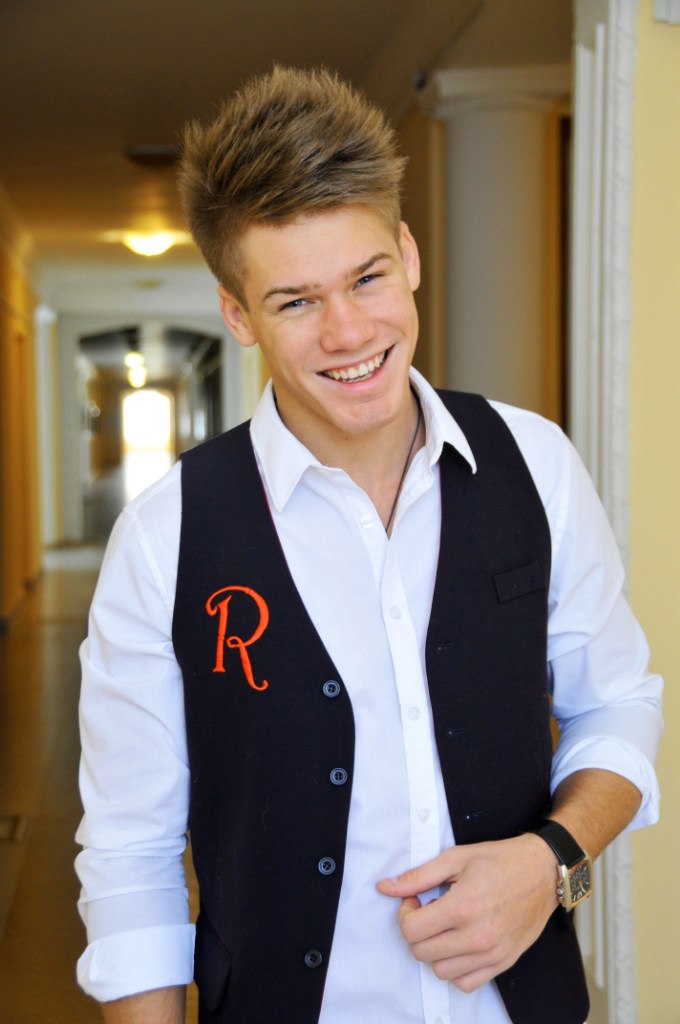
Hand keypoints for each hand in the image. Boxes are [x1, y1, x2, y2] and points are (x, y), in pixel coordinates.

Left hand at [376, 835, 557, 991]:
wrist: (544, 871)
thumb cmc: (500, 861)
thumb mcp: (456, 858)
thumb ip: (418, 876)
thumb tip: (385, 887)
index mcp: (462, 907)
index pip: (412, 931)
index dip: (406, 914)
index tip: (416, 902)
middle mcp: (477, 936)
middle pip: (422, 953)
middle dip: (417, 932)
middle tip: (430, 912)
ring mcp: (492, 954)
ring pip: (441, 972)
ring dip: (436, 951)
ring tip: (447, 927)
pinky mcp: (503, 963)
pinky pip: (466, 983)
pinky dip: (457, 969)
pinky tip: (460, 944)